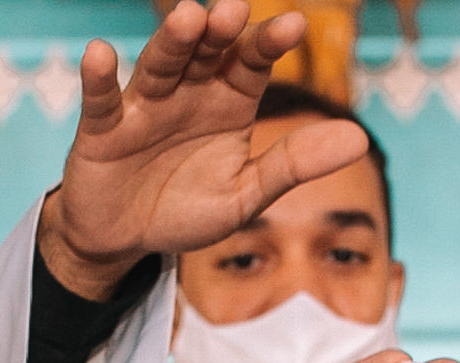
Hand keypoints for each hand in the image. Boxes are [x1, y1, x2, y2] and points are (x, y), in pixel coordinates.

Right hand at [39, 0, 369, 298]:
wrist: (126, 242)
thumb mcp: (246, 196)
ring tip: (191, 18)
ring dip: (173, 41)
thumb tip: (360, 140)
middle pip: (207, 53)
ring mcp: (144, 106)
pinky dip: (99, 78)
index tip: (295, 25)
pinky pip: (101, 100)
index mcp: (229, 102)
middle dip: (221, 31)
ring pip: (160, 65)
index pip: (252, 63)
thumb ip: (294, 166)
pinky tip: (101, 53)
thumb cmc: (186, 212)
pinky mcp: (103, 130)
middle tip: (235, 12)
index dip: (269, 43)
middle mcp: (189, 92)